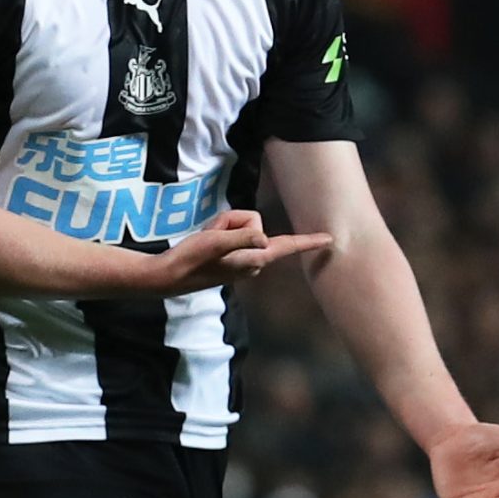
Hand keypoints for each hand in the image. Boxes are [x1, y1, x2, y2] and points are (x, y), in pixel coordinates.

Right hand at [155, 209, 331, 294]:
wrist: (169, 276)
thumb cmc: (191, 258)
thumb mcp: (216, 242)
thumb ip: (241, 238)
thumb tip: (263, 238)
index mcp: (254, 259)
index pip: (286, 247)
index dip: (308, 242)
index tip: (329, 239)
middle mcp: (253, 261)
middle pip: (255, 224)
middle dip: (233, 222)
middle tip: (212, 234)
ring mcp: (242, 260)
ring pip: (241, 227)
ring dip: (223, 227)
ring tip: (207, 240)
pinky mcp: (232, 258)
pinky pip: (231, 234)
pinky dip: (218, 232)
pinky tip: (205, 244)